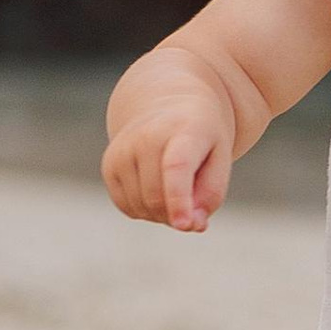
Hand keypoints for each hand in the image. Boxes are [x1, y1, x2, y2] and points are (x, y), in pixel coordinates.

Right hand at [102, 97, 235, 232]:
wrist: (169, 104)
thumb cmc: (202, 136)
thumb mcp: (221, 157)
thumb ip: (211, 193)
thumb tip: (191, 225)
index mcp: (184, 129)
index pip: (176, 167)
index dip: (179, 199)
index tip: (184, 225)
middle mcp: (147, 135)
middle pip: (157, 196)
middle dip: (178, 214)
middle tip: (195, 210)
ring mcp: (123, 149)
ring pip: (141, 206)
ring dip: (162, 214)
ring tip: (177, 191)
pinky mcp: (109, 164)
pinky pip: (126, 206)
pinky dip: (145, 211)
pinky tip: (158, 190)